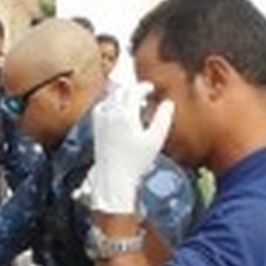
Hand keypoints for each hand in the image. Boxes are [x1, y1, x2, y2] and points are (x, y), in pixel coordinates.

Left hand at [88, 82, 174, 213]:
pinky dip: (109, 103)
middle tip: (143, 91)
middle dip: (131, 88)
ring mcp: (101, 121)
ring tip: (133, 102)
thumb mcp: (155, 140)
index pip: (133, 91)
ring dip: (120, 95)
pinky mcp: (96, 130)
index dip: (143, 87)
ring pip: (109, 98)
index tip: (151, 88)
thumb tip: (168, 103)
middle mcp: (110, 114)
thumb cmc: (136, 161)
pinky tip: (116, 111)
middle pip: (119, 91)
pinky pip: (101, 107)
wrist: (113, 178)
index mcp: (125, 114)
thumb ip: (163, 118)